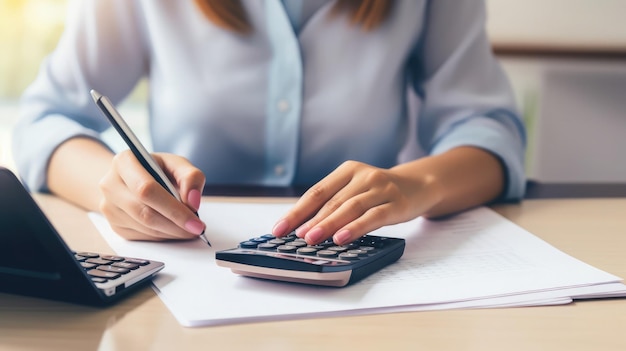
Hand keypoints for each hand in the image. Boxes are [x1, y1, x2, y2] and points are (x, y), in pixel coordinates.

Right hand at [98, 150, 205, 240]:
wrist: (132, 179)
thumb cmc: (157, 170)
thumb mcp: (177, 163)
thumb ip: (191, 176)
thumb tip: (193, 201)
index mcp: (124, 162)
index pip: (147, 189)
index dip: (174, 209)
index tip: (196, 221)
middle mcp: (110, 184)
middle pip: (145, 212)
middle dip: (176, 224)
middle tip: (197, 229)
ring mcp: (109, 207)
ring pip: (145, 228)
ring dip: (172, 232)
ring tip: (190, 229)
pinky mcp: (114, 225)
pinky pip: (143, 236)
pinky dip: (164, 236)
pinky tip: (174, 229)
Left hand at [271, 160, 442, 245]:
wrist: (420, 185)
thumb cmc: (380, 192)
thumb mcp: (356, 190)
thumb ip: (333, 204)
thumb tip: (302, 228)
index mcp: (348, 170)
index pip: (317, 192)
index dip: (296, 211)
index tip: (279, 228)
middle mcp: (364, 176)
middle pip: (332, 200)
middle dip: (310, 220)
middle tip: (294, 236)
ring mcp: (382, 189)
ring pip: (350, 208)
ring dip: (329, 224)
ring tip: (312, 239)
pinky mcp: (397, 204)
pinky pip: (373, 217)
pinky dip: (355, 228)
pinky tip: (341, 239)